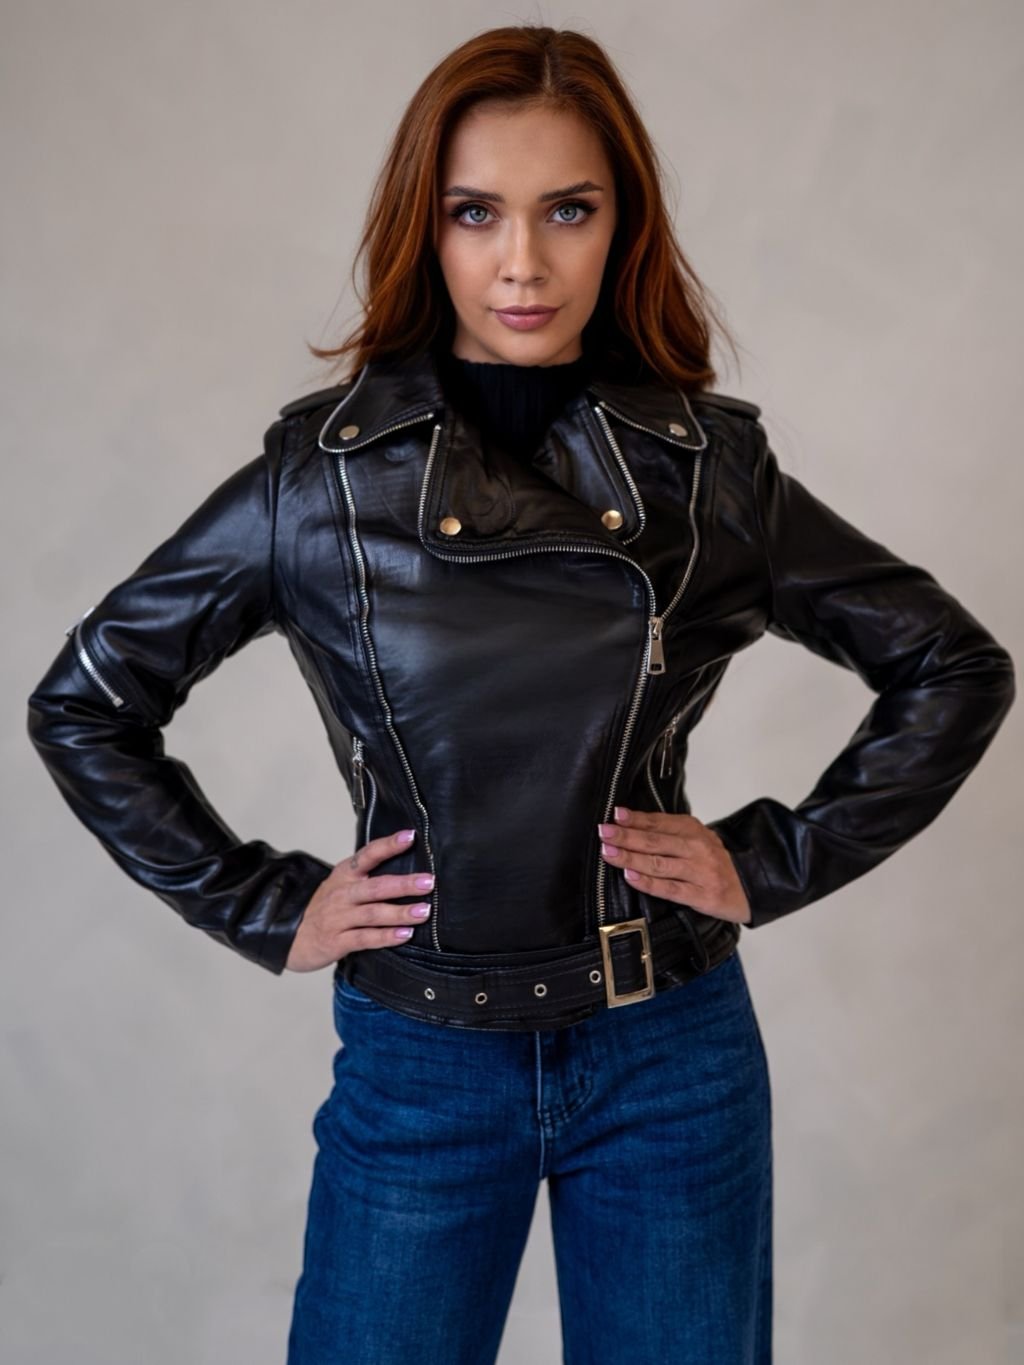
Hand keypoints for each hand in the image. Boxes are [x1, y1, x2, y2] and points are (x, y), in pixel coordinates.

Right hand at [284, 828, 435, 972]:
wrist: (286, 936)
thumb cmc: (323, 908)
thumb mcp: (339, 885)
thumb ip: (366, 877)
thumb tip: (407, 869)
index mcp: (344, 875)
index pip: (367, 855)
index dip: (389, 845)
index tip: (410, 836)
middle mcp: (342, 894)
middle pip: (376, 887)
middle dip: (403, 884)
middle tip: (428, 882)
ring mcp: (338, 918)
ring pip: (373, 914)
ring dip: (400, 912)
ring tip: (424, 911)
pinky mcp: (337, 942)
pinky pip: (365, 938)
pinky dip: (386, 937)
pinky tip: (405, 935)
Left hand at [597, 807, 751, 924]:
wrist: (751, 887)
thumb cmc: (715, 862)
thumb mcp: (697, 838)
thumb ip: (669, 832)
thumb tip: (630, 824)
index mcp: (693, 830)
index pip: (659, 822)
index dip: (636, 819)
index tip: (615, 815)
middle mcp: (696, 848)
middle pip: (655, 841)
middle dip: (626, 836)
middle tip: (604, 832)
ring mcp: (698, 872)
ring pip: (659, 863)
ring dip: (631, 858)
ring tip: (609, 853)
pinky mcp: (700, 895)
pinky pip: (669, 889)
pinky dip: (648, 882)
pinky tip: (630, 877)